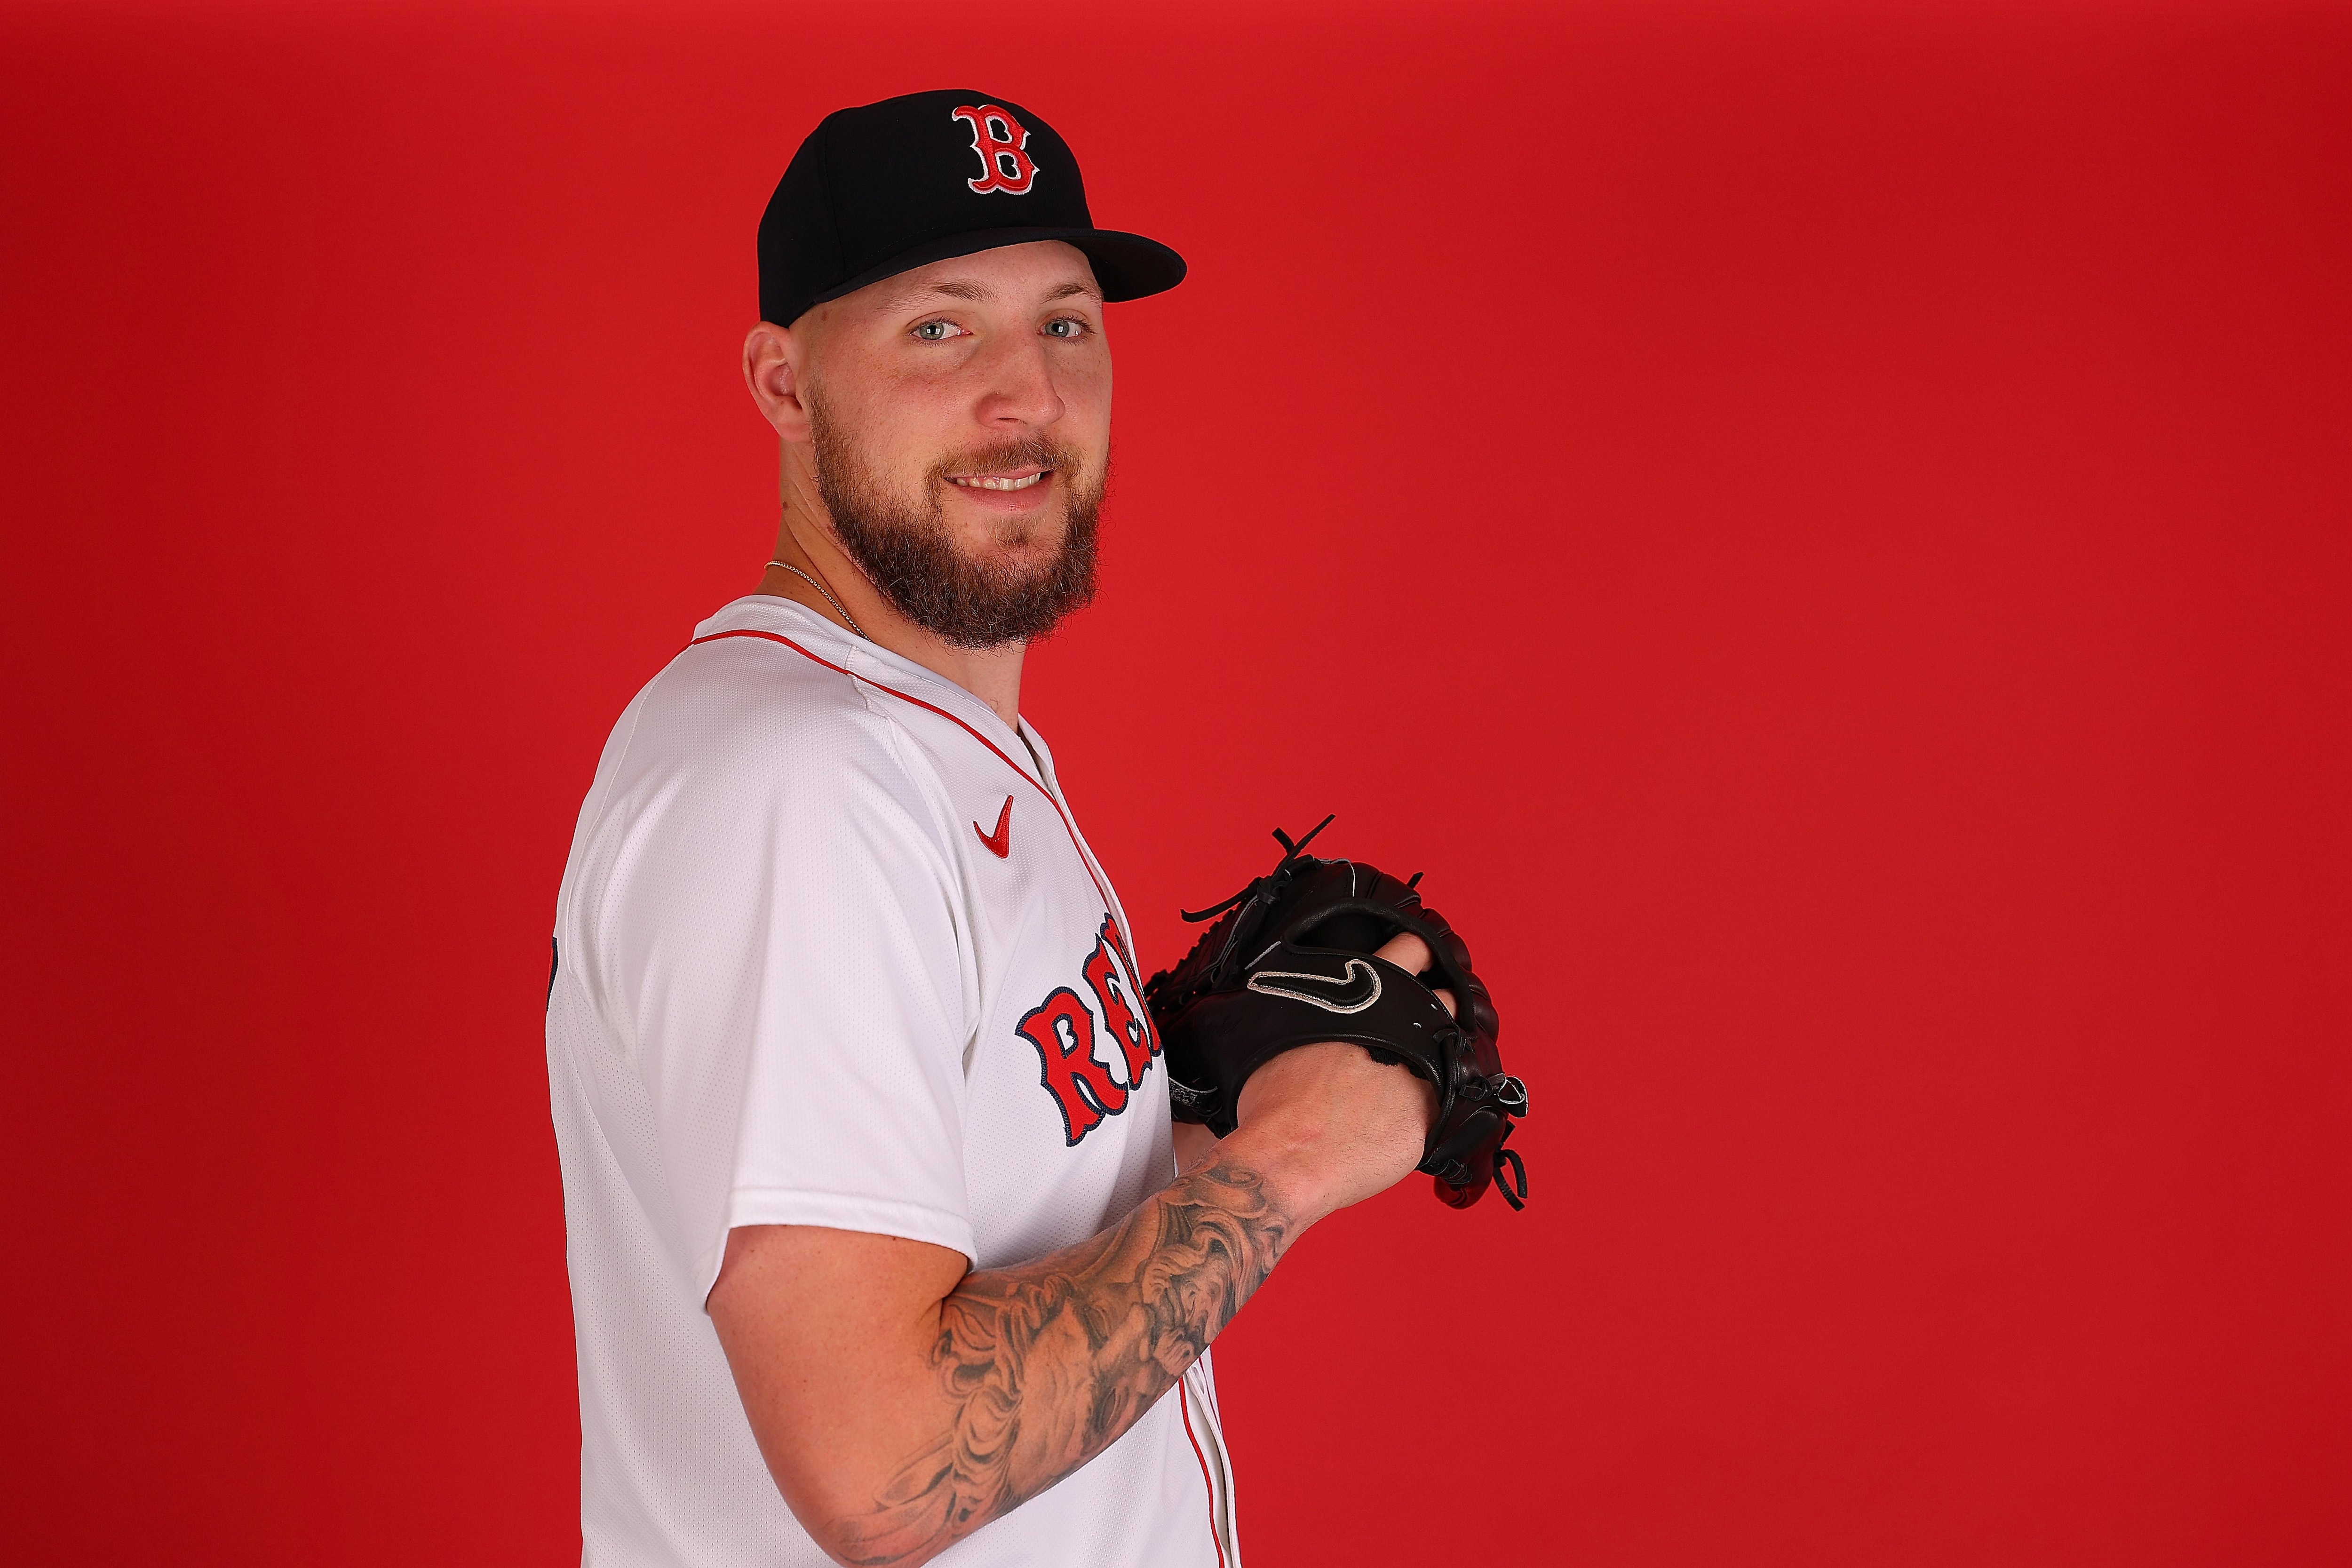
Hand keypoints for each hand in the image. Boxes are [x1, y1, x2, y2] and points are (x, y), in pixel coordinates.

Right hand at [1225, 931, 1446, 1227]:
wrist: (1289, 1158)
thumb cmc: (1272, 1102)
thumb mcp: (1277, 1031)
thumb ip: (1306, 1010)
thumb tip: (1302, 1008)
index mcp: (1365, 994)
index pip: (1409, 947)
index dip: (1419, 950)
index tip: (1420, 957)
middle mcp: (1403, 1027)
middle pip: (1446, 996)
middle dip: (1441, 1002)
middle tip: (1425, 1016)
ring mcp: (1424, 1069)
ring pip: (1452, 1048)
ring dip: (1440, 1052)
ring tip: (1417, 1068)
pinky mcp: (1432, 1114)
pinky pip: (1445, 1100)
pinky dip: (1431, 1101)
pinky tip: (1405, 1112)